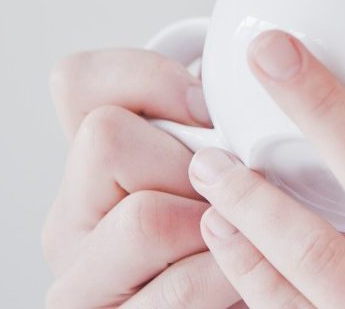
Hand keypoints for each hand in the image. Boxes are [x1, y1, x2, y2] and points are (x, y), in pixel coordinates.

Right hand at [41, 48, 239, 307]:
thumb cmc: (244, 241)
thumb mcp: (225, 167)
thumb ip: (218, 119)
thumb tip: (275, 59)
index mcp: (85, 169)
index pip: (76, 81)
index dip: (152, 78)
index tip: (209, 107)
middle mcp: (68, 225)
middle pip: (107, 137)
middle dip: (194, 161)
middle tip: (234, 195)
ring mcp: (82, 284)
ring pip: (146, 215)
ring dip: (220, 220)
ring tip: (248, 238)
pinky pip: (180, 285)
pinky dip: (231, 275)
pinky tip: (247, 279)